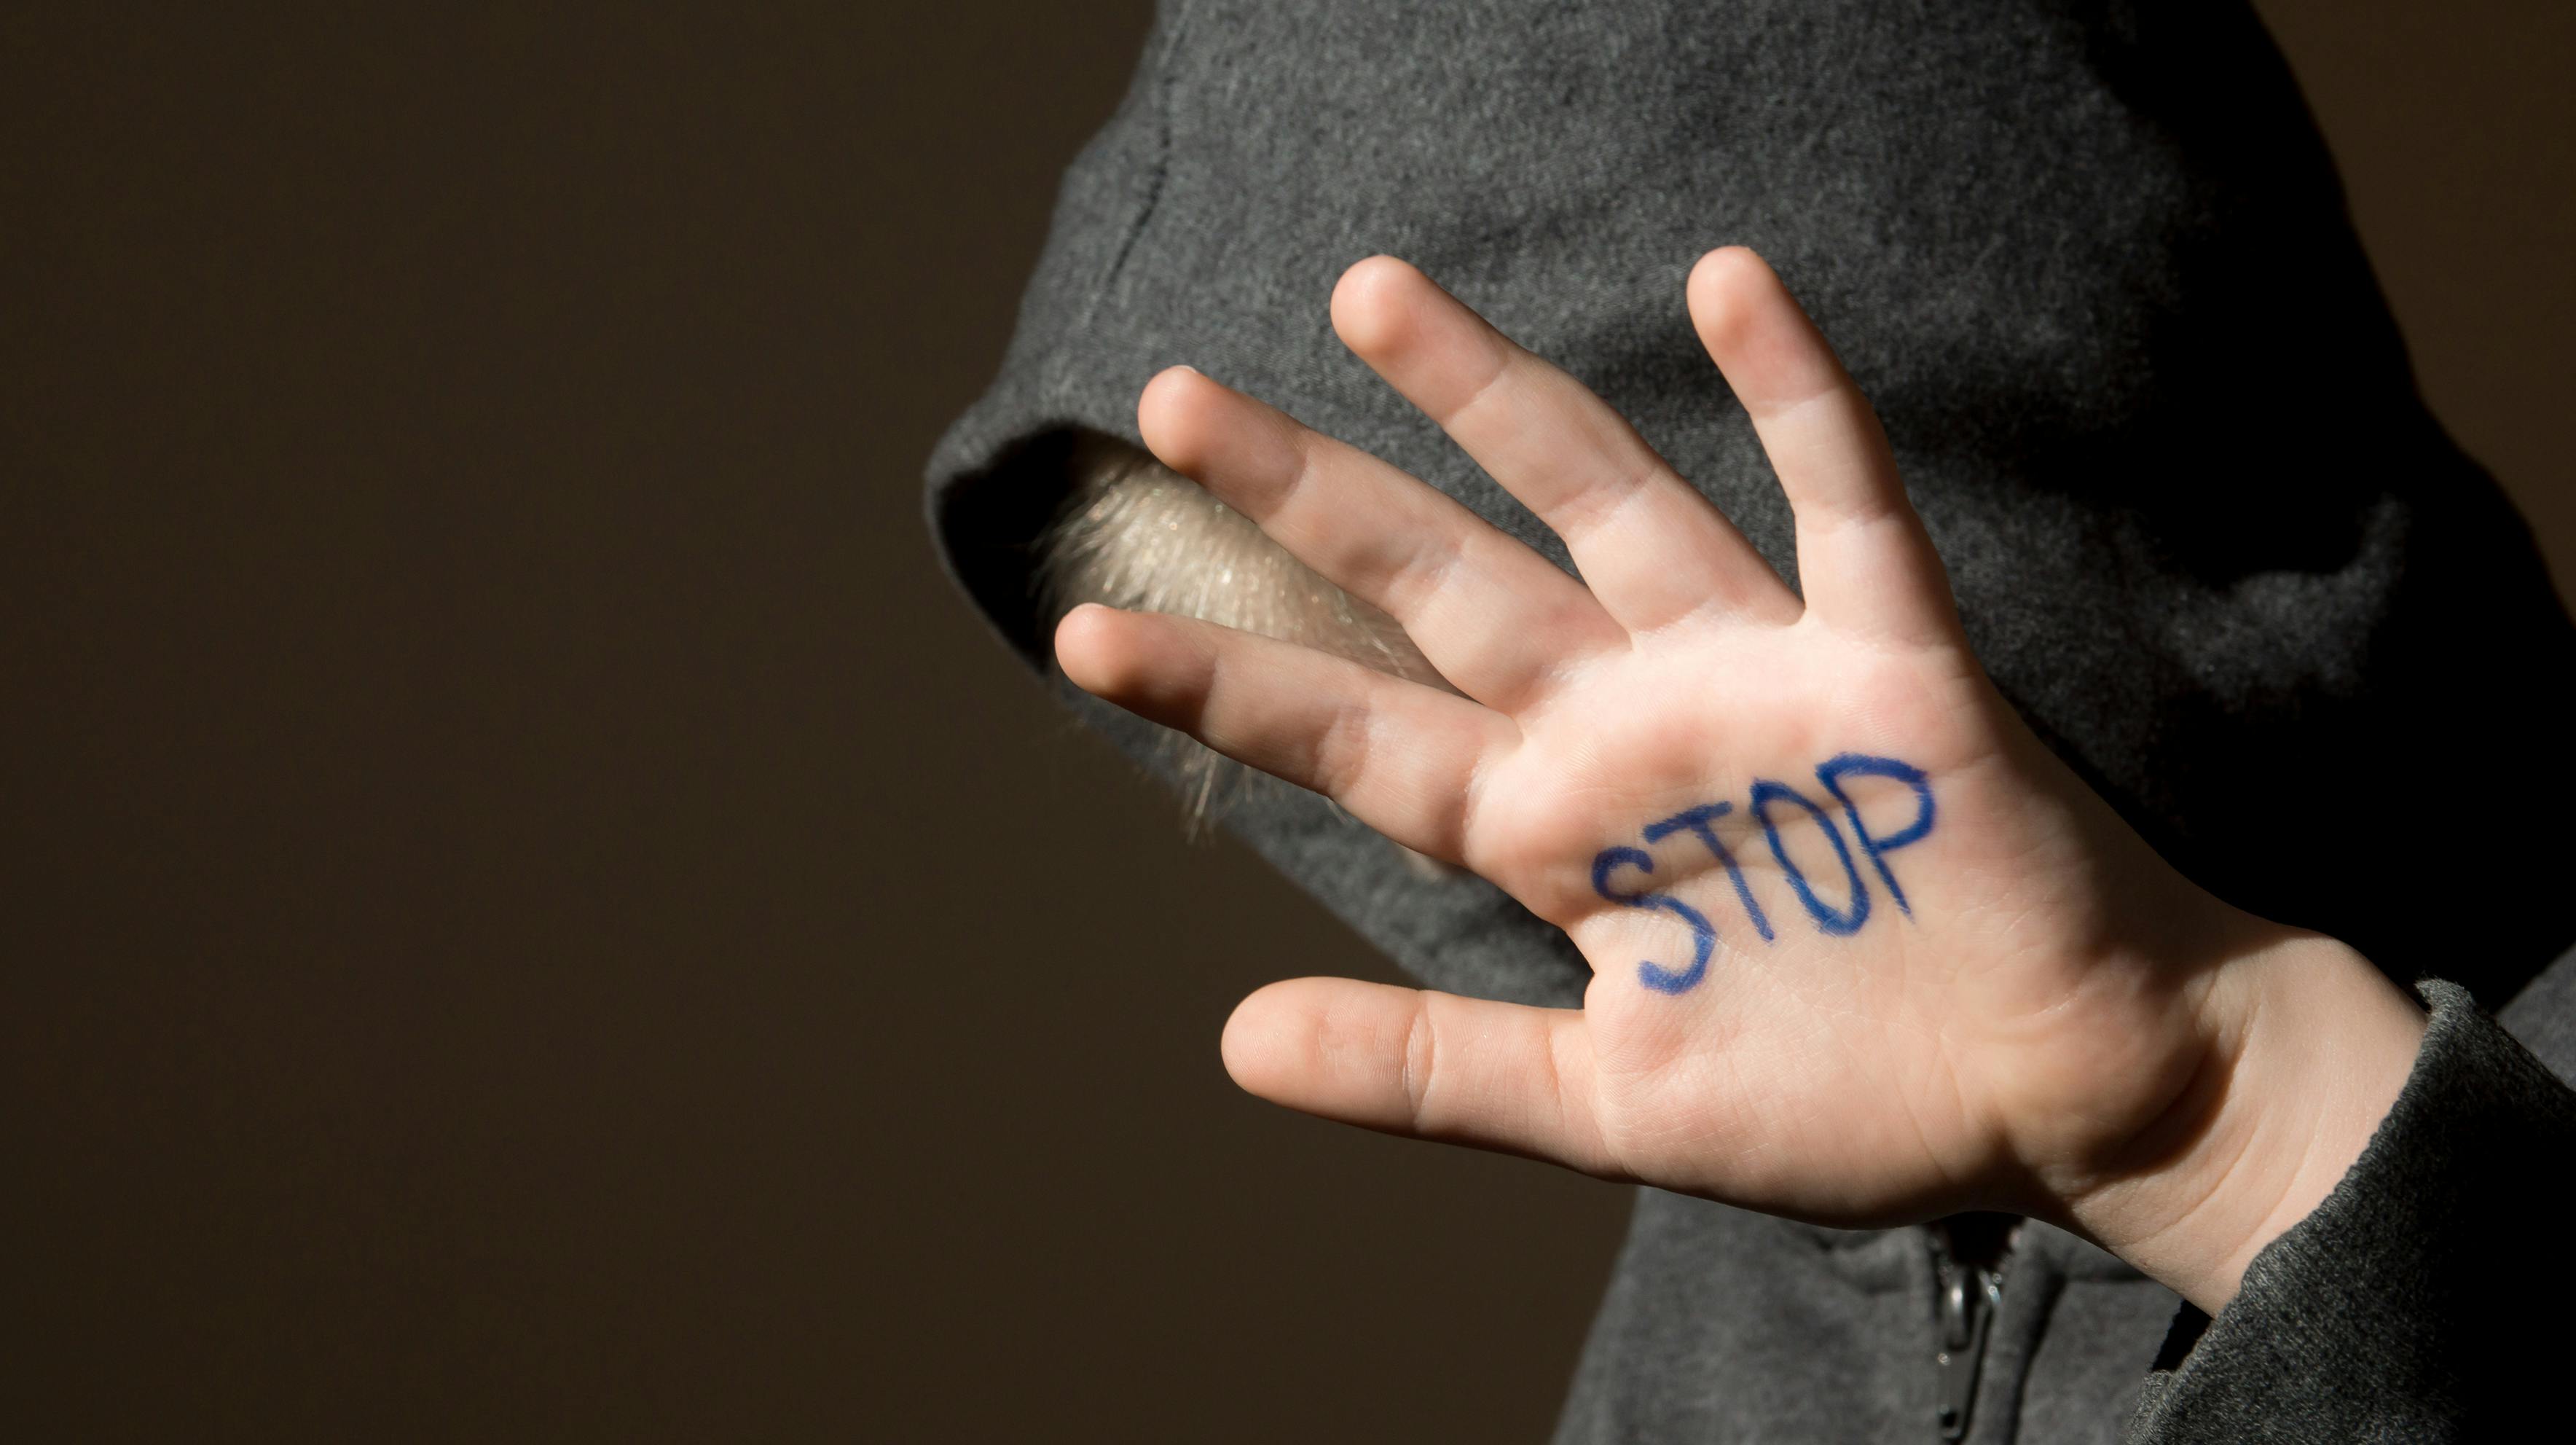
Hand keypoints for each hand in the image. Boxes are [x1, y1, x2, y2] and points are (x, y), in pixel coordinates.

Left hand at [1053, 249, 2426, 1311]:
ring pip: (1601, 506)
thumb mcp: (1607, 1103)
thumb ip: (1429, 1068)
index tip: (1081, 628)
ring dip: (1494, 402)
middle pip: (1440, 584)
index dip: (1220, 682)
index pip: (1355, 737)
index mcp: (1551, 831)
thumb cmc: (1846, 1102)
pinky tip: (1728, 287)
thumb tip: (1232, 1043)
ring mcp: (1750, 678)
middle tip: (1172, 400)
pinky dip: (1796, 400)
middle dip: (1313, 497)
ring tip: (1366, 298)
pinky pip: (1840, 505)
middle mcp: (1626, 725)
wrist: (2063, 1100)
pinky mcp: (1888, 662)